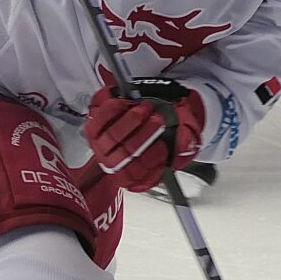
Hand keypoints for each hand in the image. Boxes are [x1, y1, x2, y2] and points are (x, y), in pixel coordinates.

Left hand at [84, 79, 205, 191]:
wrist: (154, 104)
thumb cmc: (168, 122)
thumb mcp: (185, 133)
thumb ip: (186, 142)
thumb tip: (182, 148)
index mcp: (139, 174)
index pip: (138, 176)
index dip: (150, 159)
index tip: (163, 145)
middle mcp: (117, 164)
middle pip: (125, 155)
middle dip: (144, 136)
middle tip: (159, 121)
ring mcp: (103, 147)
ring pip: (112, 137)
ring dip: (131, 121)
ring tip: (147, 109)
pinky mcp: (94, 127)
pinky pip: (100, 119)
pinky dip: (114, 109)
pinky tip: (127, 103)